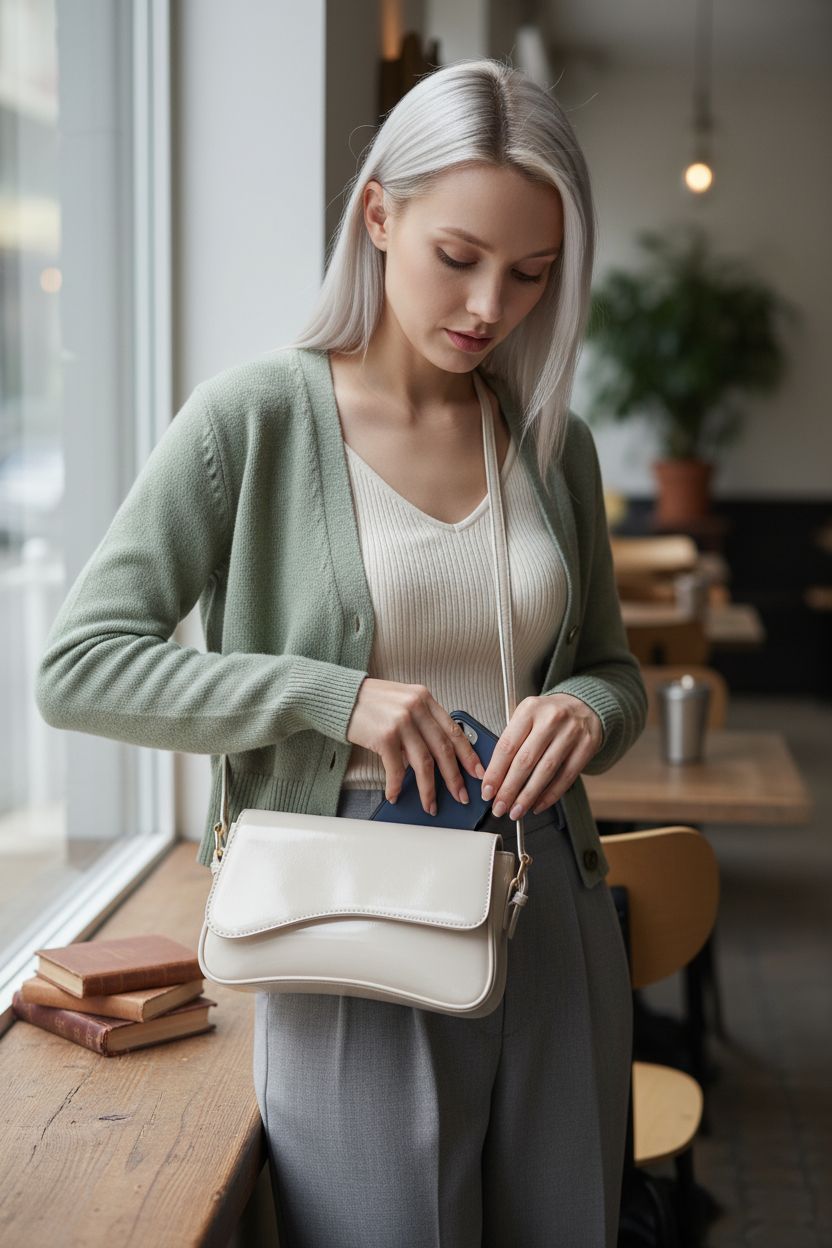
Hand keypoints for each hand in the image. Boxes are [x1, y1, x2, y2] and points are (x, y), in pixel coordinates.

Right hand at [346, 677, 485, 814]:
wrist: (338, 696)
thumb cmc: (369, 702)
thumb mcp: (402, 701)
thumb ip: (421, 721)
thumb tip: (435, 753)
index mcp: (424, 699)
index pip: (453, 730)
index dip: (468, 754)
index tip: (477, 772)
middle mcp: (416, 708)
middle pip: (443, 749)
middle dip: (454, 777)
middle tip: (461, 796)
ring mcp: (401, 721)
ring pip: (424, 763)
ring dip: (429, 788)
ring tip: (431, 805)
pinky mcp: (384, 736)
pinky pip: (396, 768)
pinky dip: (396, 785)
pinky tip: (395, 794)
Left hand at [480, 694, 602, 819]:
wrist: (583, 705)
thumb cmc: (548, 715)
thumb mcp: (526, 716)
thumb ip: (512, 741)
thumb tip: (494, 778)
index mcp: (529, 710)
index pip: (507, 746)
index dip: (495, 772)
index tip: (487, 791)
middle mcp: (550, 719)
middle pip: (525, 761)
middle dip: (509, 789)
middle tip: (499, 807)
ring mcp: (571, 733)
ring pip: (545, 771)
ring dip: (528, 796)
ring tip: (516, 811)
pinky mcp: (586, 746)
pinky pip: (566, 777)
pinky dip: (550, 795)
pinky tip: (538, 805)